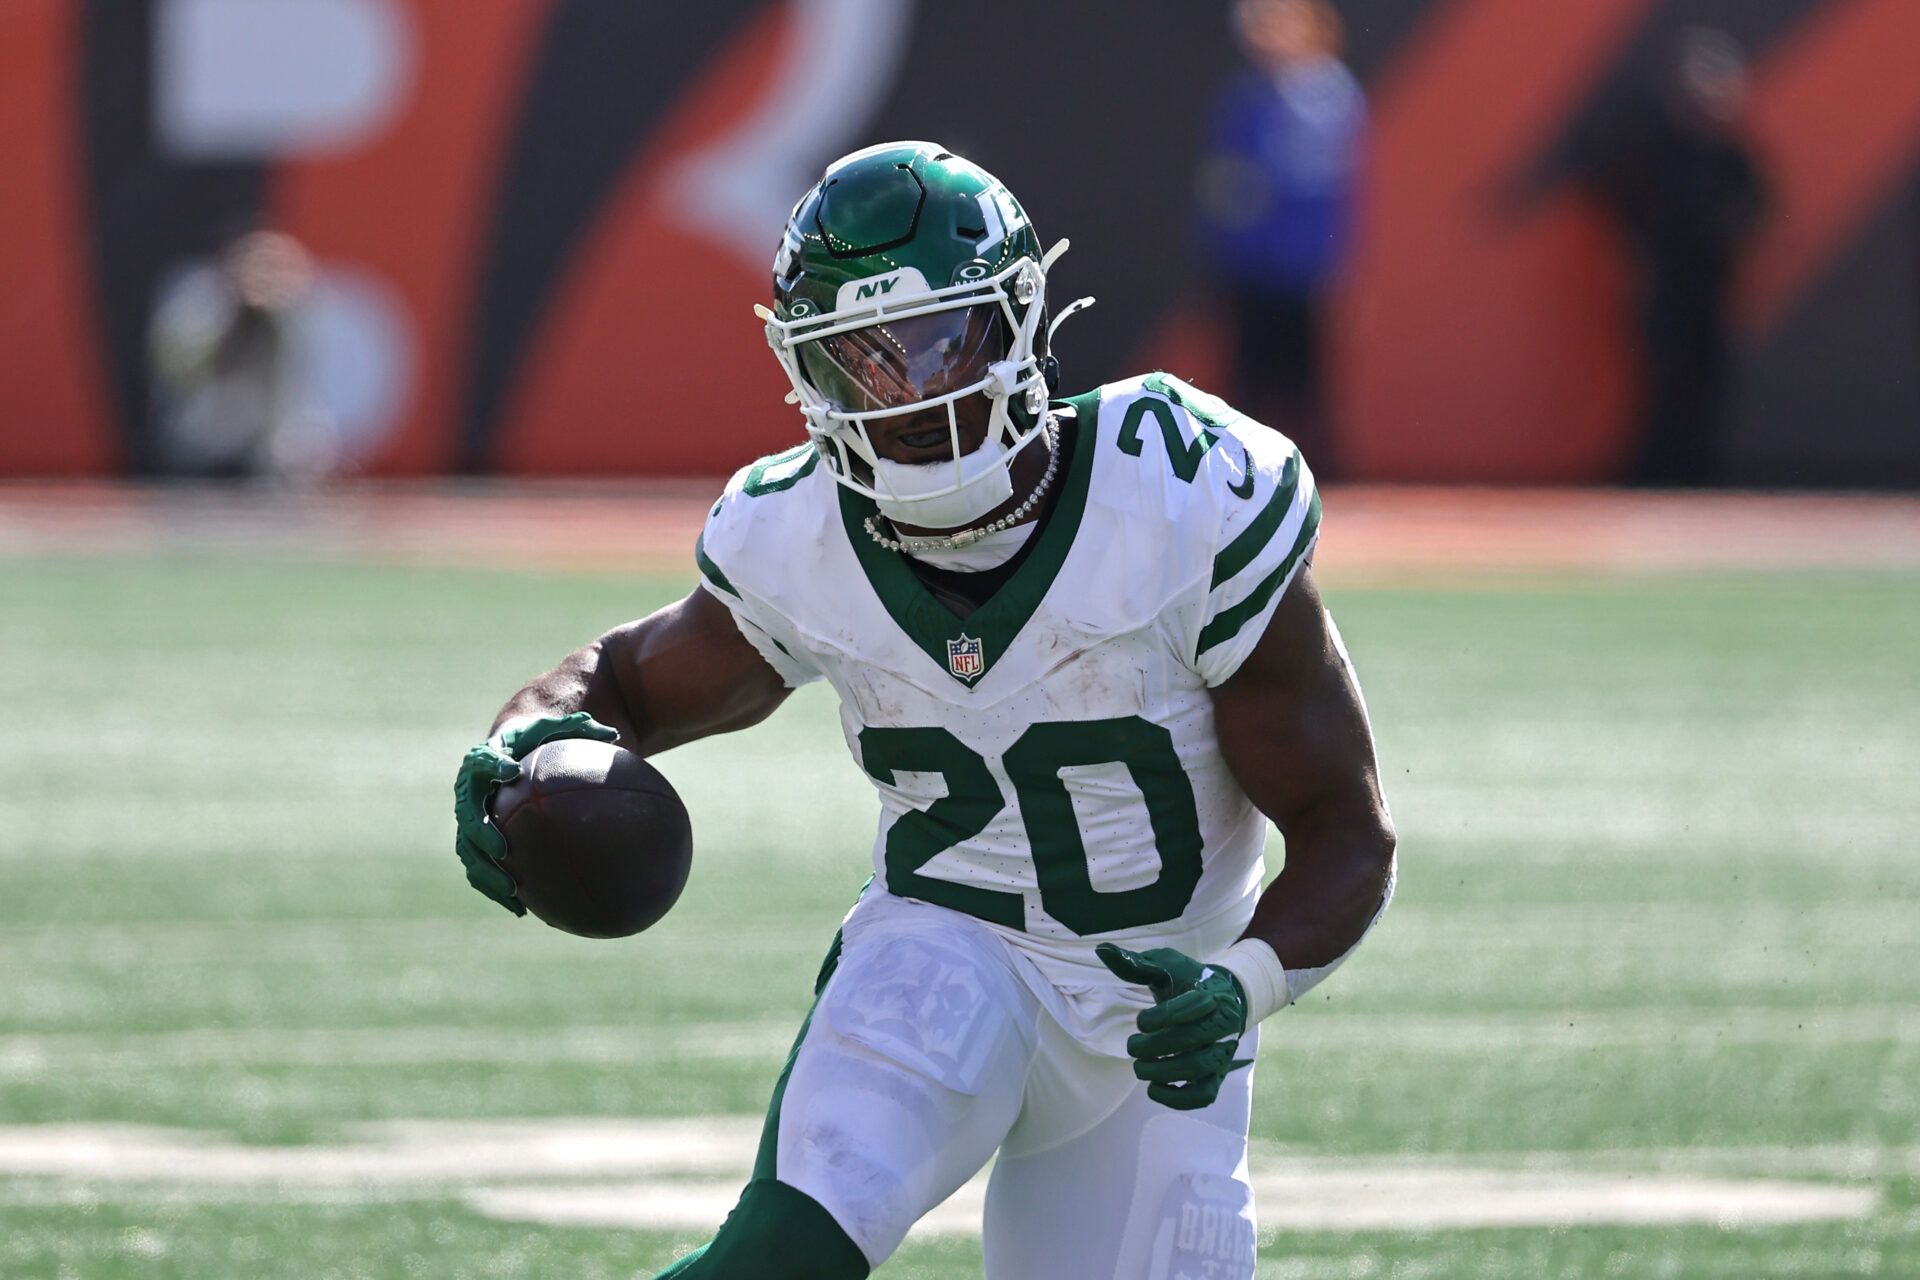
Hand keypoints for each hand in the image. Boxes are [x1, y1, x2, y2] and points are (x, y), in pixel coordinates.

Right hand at [452, 711, 618, 914]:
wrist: (517, 749)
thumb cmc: (544, 737)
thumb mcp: (564, 727)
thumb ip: (585, 729)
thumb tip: (618, 736)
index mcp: (487, 759)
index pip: (481, 761)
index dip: (491, 767)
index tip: (508, 772)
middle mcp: (472, 790)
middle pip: (467, 814)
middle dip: (482, 833)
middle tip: (503, 849)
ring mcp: (472, 818)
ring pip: (470, 850)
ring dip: (487, 872)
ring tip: (511, 890)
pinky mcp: (480, 840)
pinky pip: (483, 869)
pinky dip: (498, 889)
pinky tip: (523, 909)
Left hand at [1096, 942, 1251, 1111]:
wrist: (1222, 1001)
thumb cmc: (1187, 982)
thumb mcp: (1165, 967)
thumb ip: (1136, 964)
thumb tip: (1101, 950)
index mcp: (1212, 993)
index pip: (1195, 1005)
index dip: (1165, 1016)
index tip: (1141, 1021)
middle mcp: (1224, 1024)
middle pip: (1194, 1039)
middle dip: (1156, 1046)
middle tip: (1133, 1046)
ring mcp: (1222, 1051)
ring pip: (1200, 1068)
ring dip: (1163, 1072)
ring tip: (1139, 1067)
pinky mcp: (1217, 1075)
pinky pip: (1204, 1095)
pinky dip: (1178, 1099)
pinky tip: (1153, 1088)